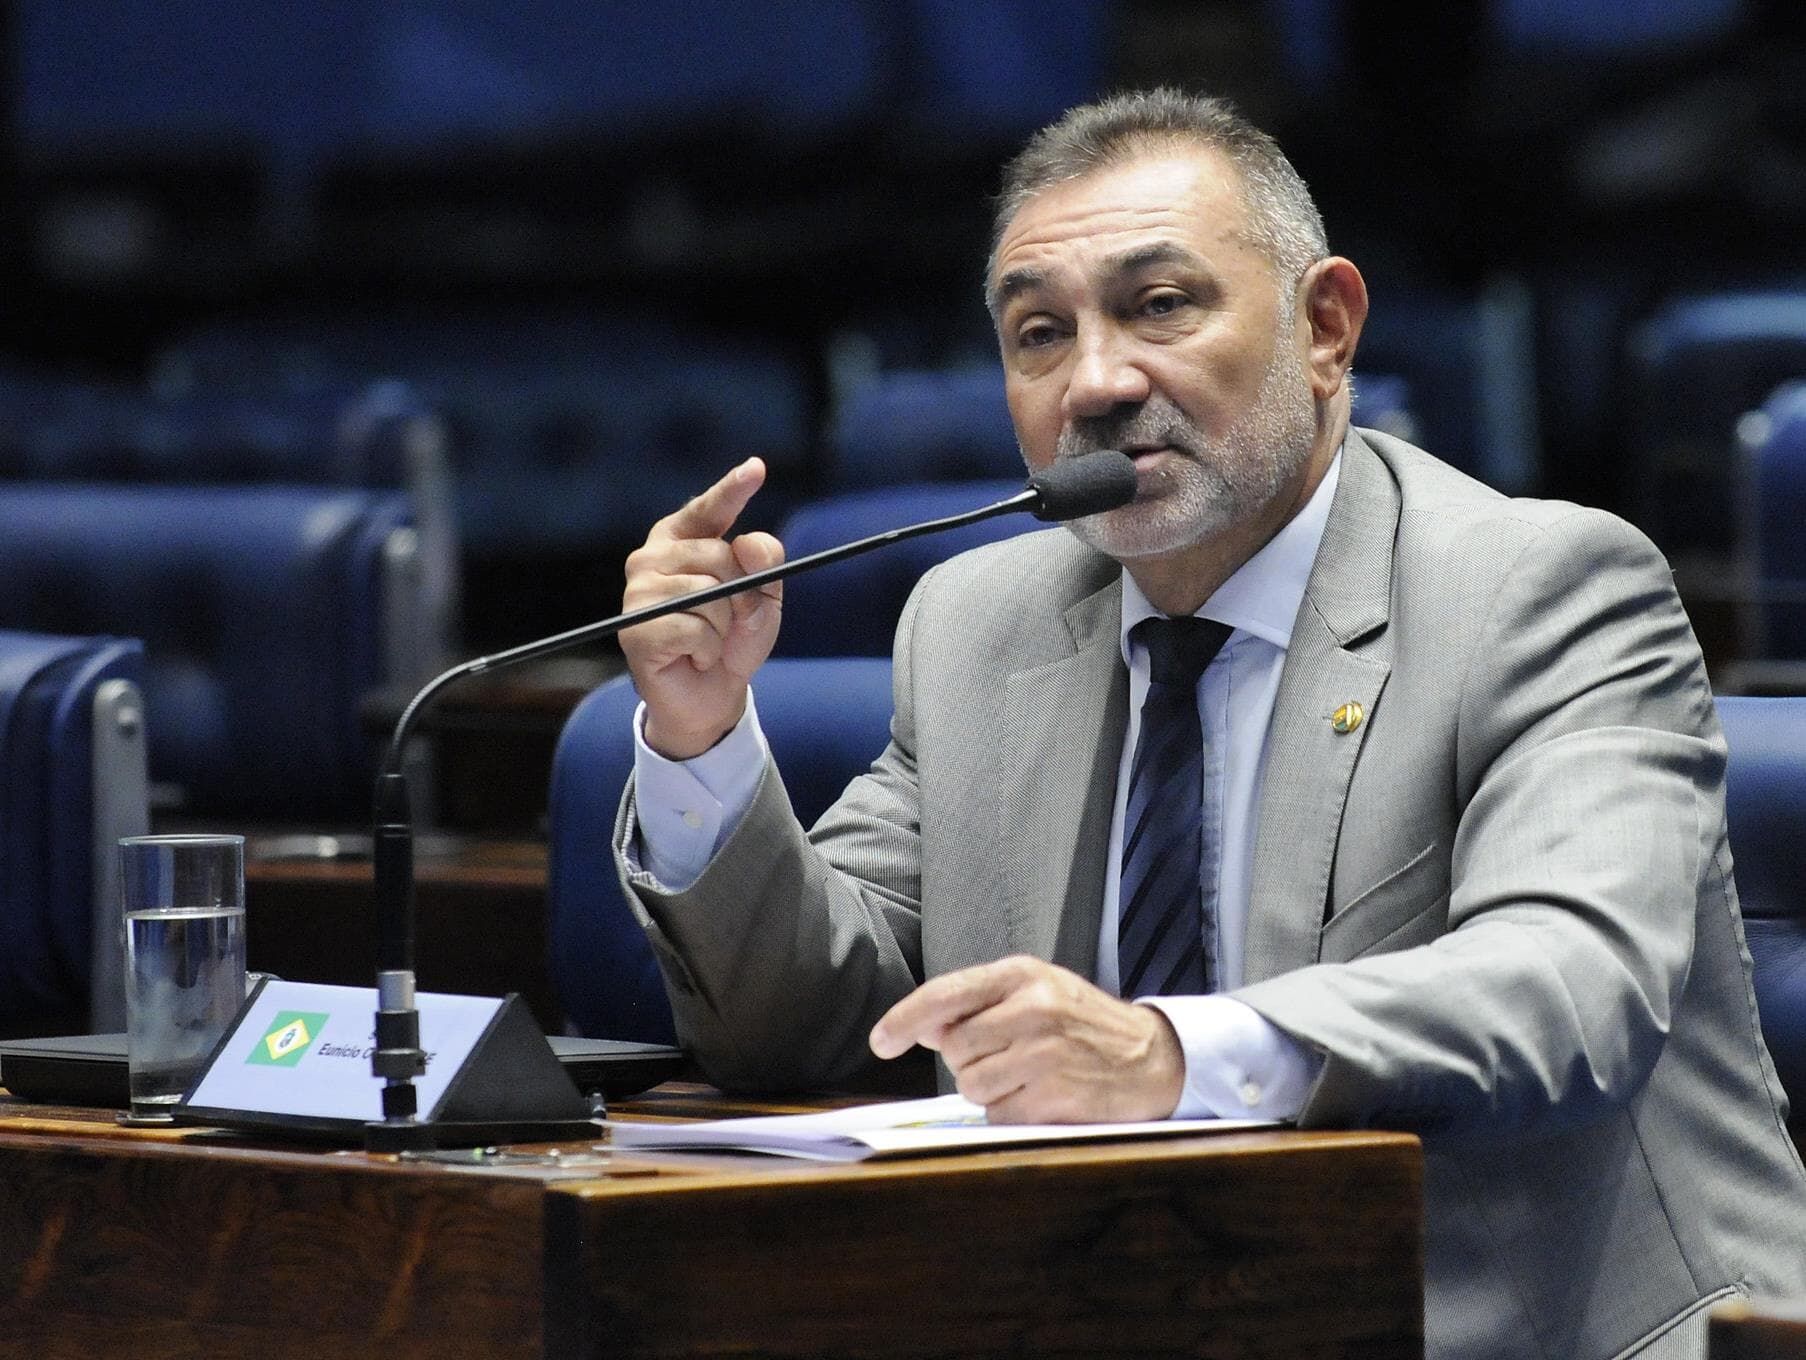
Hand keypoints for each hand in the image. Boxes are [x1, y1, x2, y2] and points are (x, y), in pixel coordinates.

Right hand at [620, 457, 784, 758]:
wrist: (710, 696)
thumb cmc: (732, 640)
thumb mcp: (763, 599)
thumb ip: (765, 565)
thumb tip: (747, 543)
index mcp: (681, 540)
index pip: (707, 509)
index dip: (731, 489)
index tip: (756, 468)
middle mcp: (652, 558)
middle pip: (718, 557)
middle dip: (738, 594)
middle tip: (727, 621)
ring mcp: (639, 593)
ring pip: (708, 595)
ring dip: (723, 627)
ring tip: (708, 641)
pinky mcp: (635, 628)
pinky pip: (695, 628)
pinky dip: (708, 648)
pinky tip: (694, 656)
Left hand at [868, 955, 1184, 1122]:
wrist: (1154, 1056)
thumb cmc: (1085, 1023)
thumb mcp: (1038, 990)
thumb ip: (980, 1002)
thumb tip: (922, 1028)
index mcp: (1023, 974)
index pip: (946, 994)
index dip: (905, 1019)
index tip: (881, 1042)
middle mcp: (1033, 1008)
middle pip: (954, 1047)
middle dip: (968, 1058)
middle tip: (1006, 1053)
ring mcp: (1044, 1054)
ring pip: (971, 1085)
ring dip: (989, 1088)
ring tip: (1027, 1075)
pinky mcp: (1054, 1096)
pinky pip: (997, 1115)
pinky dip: (1010, 1113)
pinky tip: (1041, 1096)